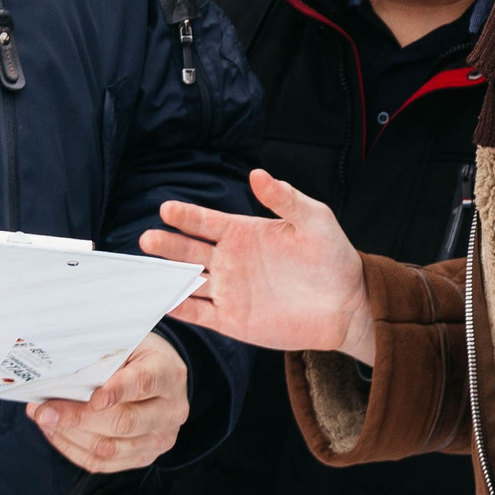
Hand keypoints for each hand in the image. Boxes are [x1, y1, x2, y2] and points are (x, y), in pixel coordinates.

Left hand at [27, 332, 188, 471]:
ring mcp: (159, 438)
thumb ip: (102, 355)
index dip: (118, 391)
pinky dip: (74, 449)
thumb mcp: (127, 342)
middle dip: (78, 417)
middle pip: (124, 422)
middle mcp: (170, 411)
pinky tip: (56, 433)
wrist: (162, 376)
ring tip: (44, 419)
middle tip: (44, 410)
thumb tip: (60, 373)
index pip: (144, 383)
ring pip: (110, 448)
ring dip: (70, 435)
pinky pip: (104, 463)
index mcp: (168, 374)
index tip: (92, 397)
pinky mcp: (144, 457)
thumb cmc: (138, 355)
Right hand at [143, 169, 375, 362]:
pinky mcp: (233, 320)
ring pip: (187, 281)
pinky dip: (180, 308)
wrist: (347, 303)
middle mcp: (230, 261)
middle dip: (167, 244)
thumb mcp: (313, 219)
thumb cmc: (333, 257)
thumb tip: (257, 174)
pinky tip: (165, 302)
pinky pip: (199, 313)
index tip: (167, 209)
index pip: (206, 222)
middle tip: (148, 238)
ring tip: (146, 270)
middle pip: (188, 251)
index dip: (186, 216)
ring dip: (166, 276)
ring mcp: (229, 291)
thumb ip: (284, 198)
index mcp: (243, 233)